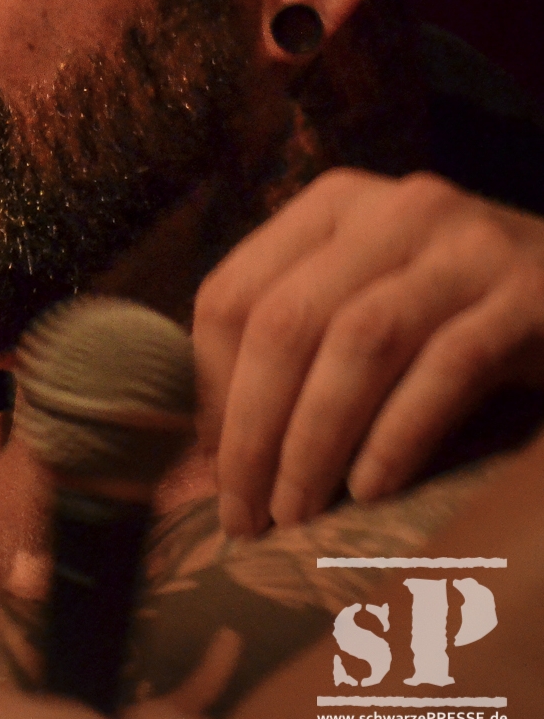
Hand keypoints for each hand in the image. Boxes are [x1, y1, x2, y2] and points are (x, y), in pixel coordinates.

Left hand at [192, 169, 543, 536]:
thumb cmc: (462, 307)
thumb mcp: (371, 296)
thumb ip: (299, 338)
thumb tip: (211, 447)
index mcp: (333, 206)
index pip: (233, 294)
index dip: (209, 386)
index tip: (208, 464)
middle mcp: (395, 210)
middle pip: (285, 323)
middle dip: (252, 429)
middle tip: (243, 512)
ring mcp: (469, 247)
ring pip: (360, 345)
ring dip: (315, 441)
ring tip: (295, 511)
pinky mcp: (532, 297)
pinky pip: (448, 369)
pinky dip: (398, 434)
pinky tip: (371, 489)